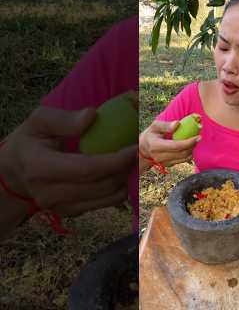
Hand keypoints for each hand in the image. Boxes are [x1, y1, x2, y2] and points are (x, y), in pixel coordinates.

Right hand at [0, 106, 136, 217]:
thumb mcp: (38, 122)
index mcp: (42, 168)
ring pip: (109, 197)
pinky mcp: (71, 213)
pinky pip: (106, 203)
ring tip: (128, 159)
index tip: (135, 146)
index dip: (116, 159)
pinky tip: (117, 171)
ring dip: (125, 177)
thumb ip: (64, 119)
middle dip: (126, 167)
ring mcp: (62, 207)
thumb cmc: (29, 142)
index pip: (88, 168)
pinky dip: (118, 187)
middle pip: (103, 184)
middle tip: (136, 149)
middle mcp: (52, 193)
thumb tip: (92, 115)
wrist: (13, 175)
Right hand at [139, 120, 199, 171]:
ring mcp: (164, 163)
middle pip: (182, 153)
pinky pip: (182, 161)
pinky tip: (189, 147)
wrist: (143, 149)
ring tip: (193, 141)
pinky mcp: (169, 165)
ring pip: (184, 158)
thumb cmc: (150, 135)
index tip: (198, 136)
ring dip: (192, 150)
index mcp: (156, 146)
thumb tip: (177, 124)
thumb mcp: (155, 126)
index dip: (189, 142)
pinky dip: (188, 154)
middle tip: (198, 137)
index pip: (176, 146)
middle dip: (192, 145)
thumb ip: (165, 125)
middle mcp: (160, 156)